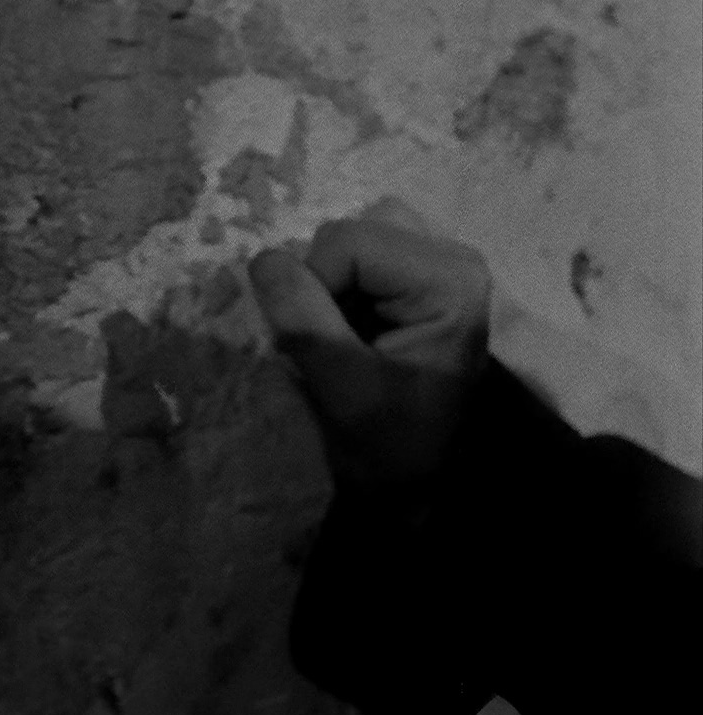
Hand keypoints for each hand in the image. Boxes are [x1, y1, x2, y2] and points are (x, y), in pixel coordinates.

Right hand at [248, 201, 491, 494]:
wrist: (413, 482)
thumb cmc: (388, 445)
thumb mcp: (343, 389)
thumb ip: (305, 323)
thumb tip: (263, 260)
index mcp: (449, 280)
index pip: (348, 242)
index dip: (314, 286)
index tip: (323, 345)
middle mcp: (451, 258)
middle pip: (349, 232)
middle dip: (321, 284)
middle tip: (335, 342)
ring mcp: (434, 265)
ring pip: (347, 238)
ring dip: (326, 285)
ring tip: (341, 335)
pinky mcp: (414, 278)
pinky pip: (352, 255)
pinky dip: (334, 287)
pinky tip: (348, 328)